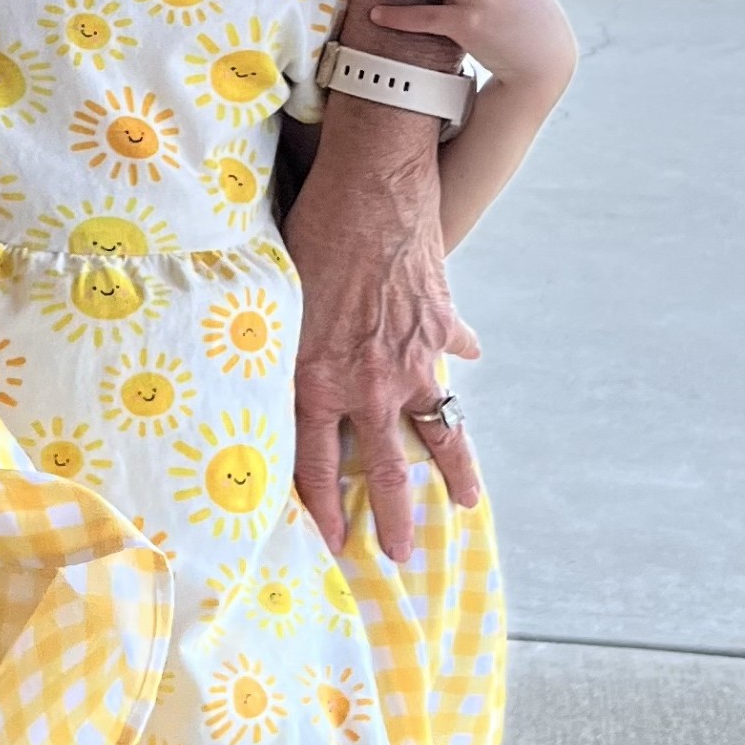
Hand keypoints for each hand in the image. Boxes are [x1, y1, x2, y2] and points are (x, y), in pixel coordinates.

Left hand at [283, 126, 481, 563]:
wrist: (369, 189)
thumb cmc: (309, 238)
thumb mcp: (280, 304)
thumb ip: (286, 351)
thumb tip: (292, 377)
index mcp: (318, 382)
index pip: (318, 466)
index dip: (325, 510)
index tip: (334, 543)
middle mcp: (369, 383)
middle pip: (387, 468)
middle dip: (395, 518)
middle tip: (404, 555)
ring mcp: (412, 359)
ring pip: (439, 429)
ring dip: (455, 469)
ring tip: (465, 502)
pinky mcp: (440, 326)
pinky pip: (452, 352)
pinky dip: (457, 356)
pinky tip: (465, 360)